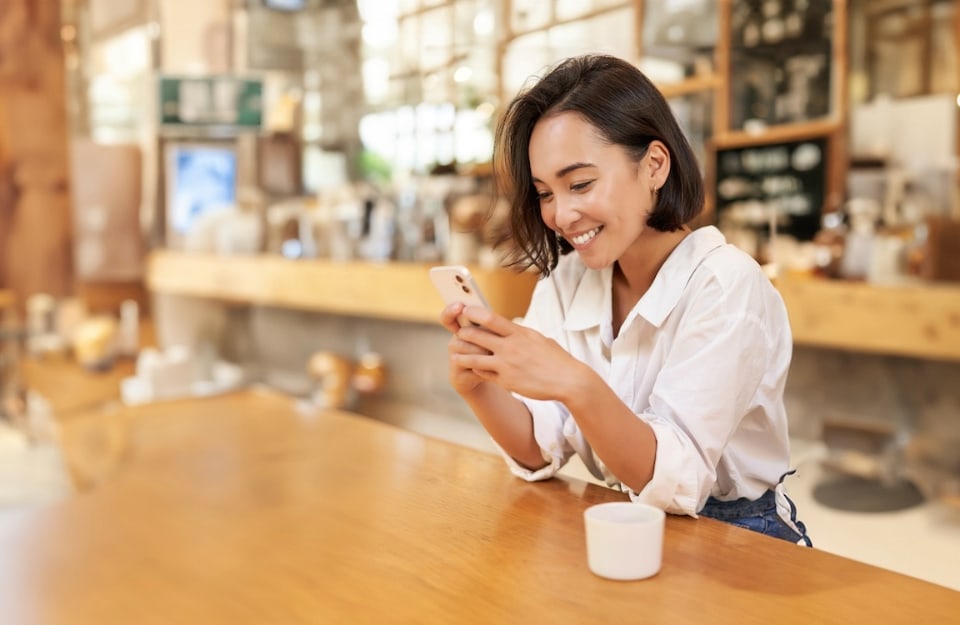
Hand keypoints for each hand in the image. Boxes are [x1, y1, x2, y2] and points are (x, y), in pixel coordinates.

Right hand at [440, 302, 492, 394]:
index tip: (460, 306)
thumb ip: (487, 325)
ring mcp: (454, 359)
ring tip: (494, 358)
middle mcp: (454, 342)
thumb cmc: (492, 352)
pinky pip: (473, 368)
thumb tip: (490, 315)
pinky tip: (490, 371)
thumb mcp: (491, 336)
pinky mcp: (456, 375)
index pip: (448, 317)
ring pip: (471, 352)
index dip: (451, 310)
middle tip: (493, 345)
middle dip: (484, 339)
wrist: (488, 378)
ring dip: (487, 355)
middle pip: (466, 334)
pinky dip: (486, 370)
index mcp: (462, 329)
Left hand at [452, 305, 584, 401]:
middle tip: (458, 333)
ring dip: (462, 356)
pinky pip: (484, 374)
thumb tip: (510, 327)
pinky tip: (474, 369)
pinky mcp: (506, 381)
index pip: (489, 318)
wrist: (569, 380)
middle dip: (464, 333)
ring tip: (455, 356)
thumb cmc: (556, 358)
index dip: (473, 313)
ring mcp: (507, 364)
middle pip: (476, 336)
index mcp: (519, 332)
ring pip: (474, 358)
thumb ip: (520, 334)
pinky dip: (477, 371)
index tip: (466, 311)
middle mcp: (510, 347)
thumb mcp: (538, 339)